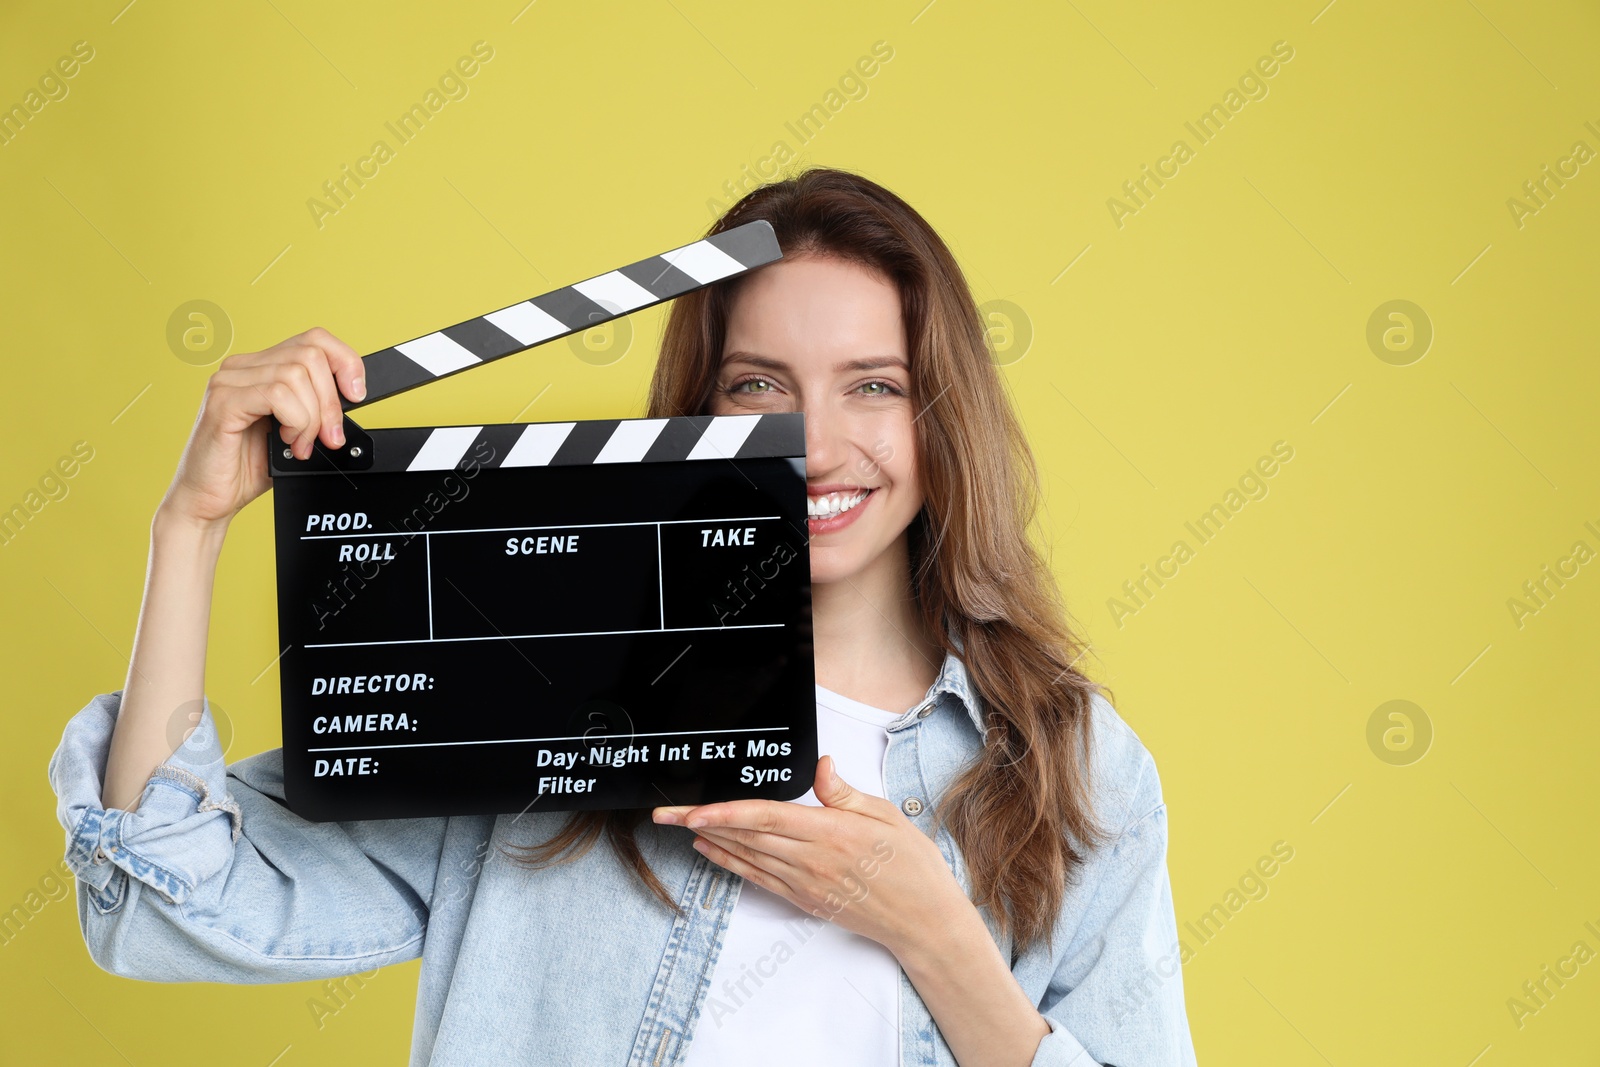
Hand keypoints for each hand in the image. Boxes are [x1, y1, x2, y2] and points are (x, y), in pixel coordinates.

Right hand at [162, 327, 365, 529]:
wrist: (210, 499)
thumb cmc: (248, 467)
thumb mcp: (297, 430)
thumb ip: (317, 405)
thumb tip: (352, 394)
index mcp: (261, 367)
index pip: (314, 339)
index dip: (345, 362)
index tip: (357, 394)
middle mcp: (242, 368)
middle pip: (310, 356)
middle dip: (331, 401)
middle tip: (329, 436)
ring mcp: (228, 382)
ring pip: (296, 375)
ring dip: (312, 418)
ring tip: (301, 444)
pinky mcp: (222, 402)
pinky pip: (277, 395)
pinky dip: (296, 421)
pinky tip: (288, 441)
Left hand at [652, 756, 968, 957]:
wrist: (925, 921)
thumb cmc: (912, 868)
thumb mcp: (887, 816)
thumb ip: (845, 792)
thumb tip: (820, 766)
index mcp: (832, 833)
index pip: (767, 818)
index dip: (726, 814)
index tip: (694, 811)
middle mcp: (812, 860)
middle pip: (746, 836)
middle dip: (701, 823)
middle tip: (666, 813)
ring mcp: (806, 883)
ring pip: (747, 856)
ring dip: (710, 841)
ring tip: (679, 827)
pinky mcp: (805, 899)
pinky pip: (759, 878)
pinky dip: (731, 864)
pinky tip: (712, 852)